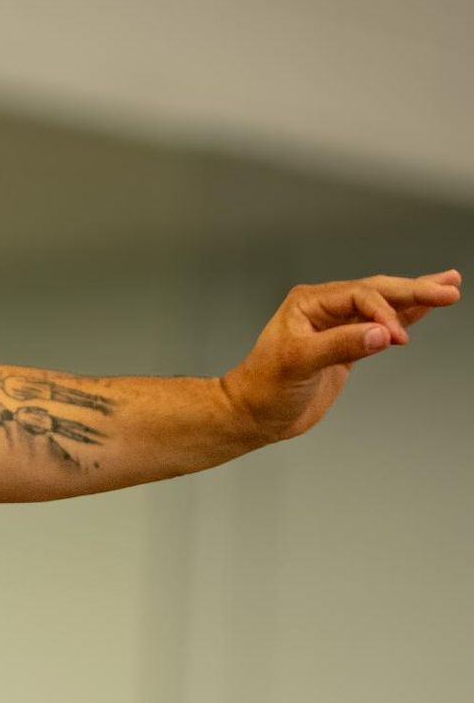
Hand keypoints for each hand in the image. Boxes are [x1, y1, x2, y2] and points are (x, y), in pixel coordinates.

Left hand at [224, 270, 460, 444]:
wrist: (252, 416)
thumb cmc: (263, 388)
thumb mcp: (299, 363)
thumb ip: (341, 346)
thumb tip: (382, 334)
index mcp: (310, 302)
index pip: (359, 296)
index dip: (383, 313)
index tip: (396, 338)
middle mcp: (325, 308)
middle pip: (378, 292)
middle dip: (415, 290)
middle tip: (449, 288)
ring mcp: (337, 327)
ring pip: (383, 306)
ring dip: (415, 298)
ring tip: (448, 286)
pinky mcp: (345, 347)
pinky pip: (379, 326)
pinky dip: (404, 318)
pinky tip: (424, 310)